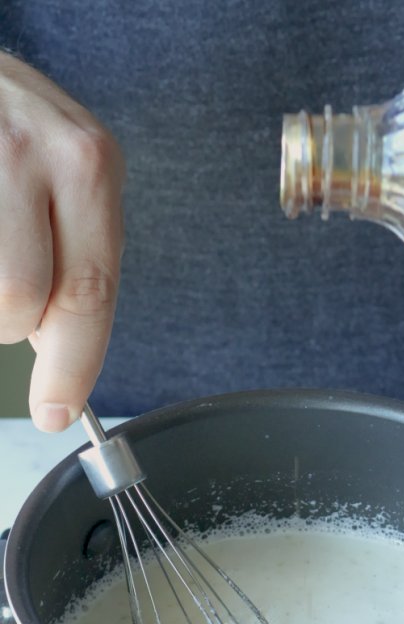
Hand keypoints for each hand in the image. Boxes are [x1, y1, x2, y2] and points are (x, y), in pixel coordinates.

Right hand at [0, 52, 124, 430]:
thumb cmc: (19, 130)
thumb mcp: (72, 176)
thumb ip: (79, 254)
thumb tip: (59, 344)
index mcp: (89, 166)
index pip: (89, 292)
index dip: (71, 366)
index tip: (57, 409)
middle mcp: (32, 155)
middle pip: (22, 301)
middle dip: (14, 324)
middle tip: (12, 306)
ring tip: (0, 250)